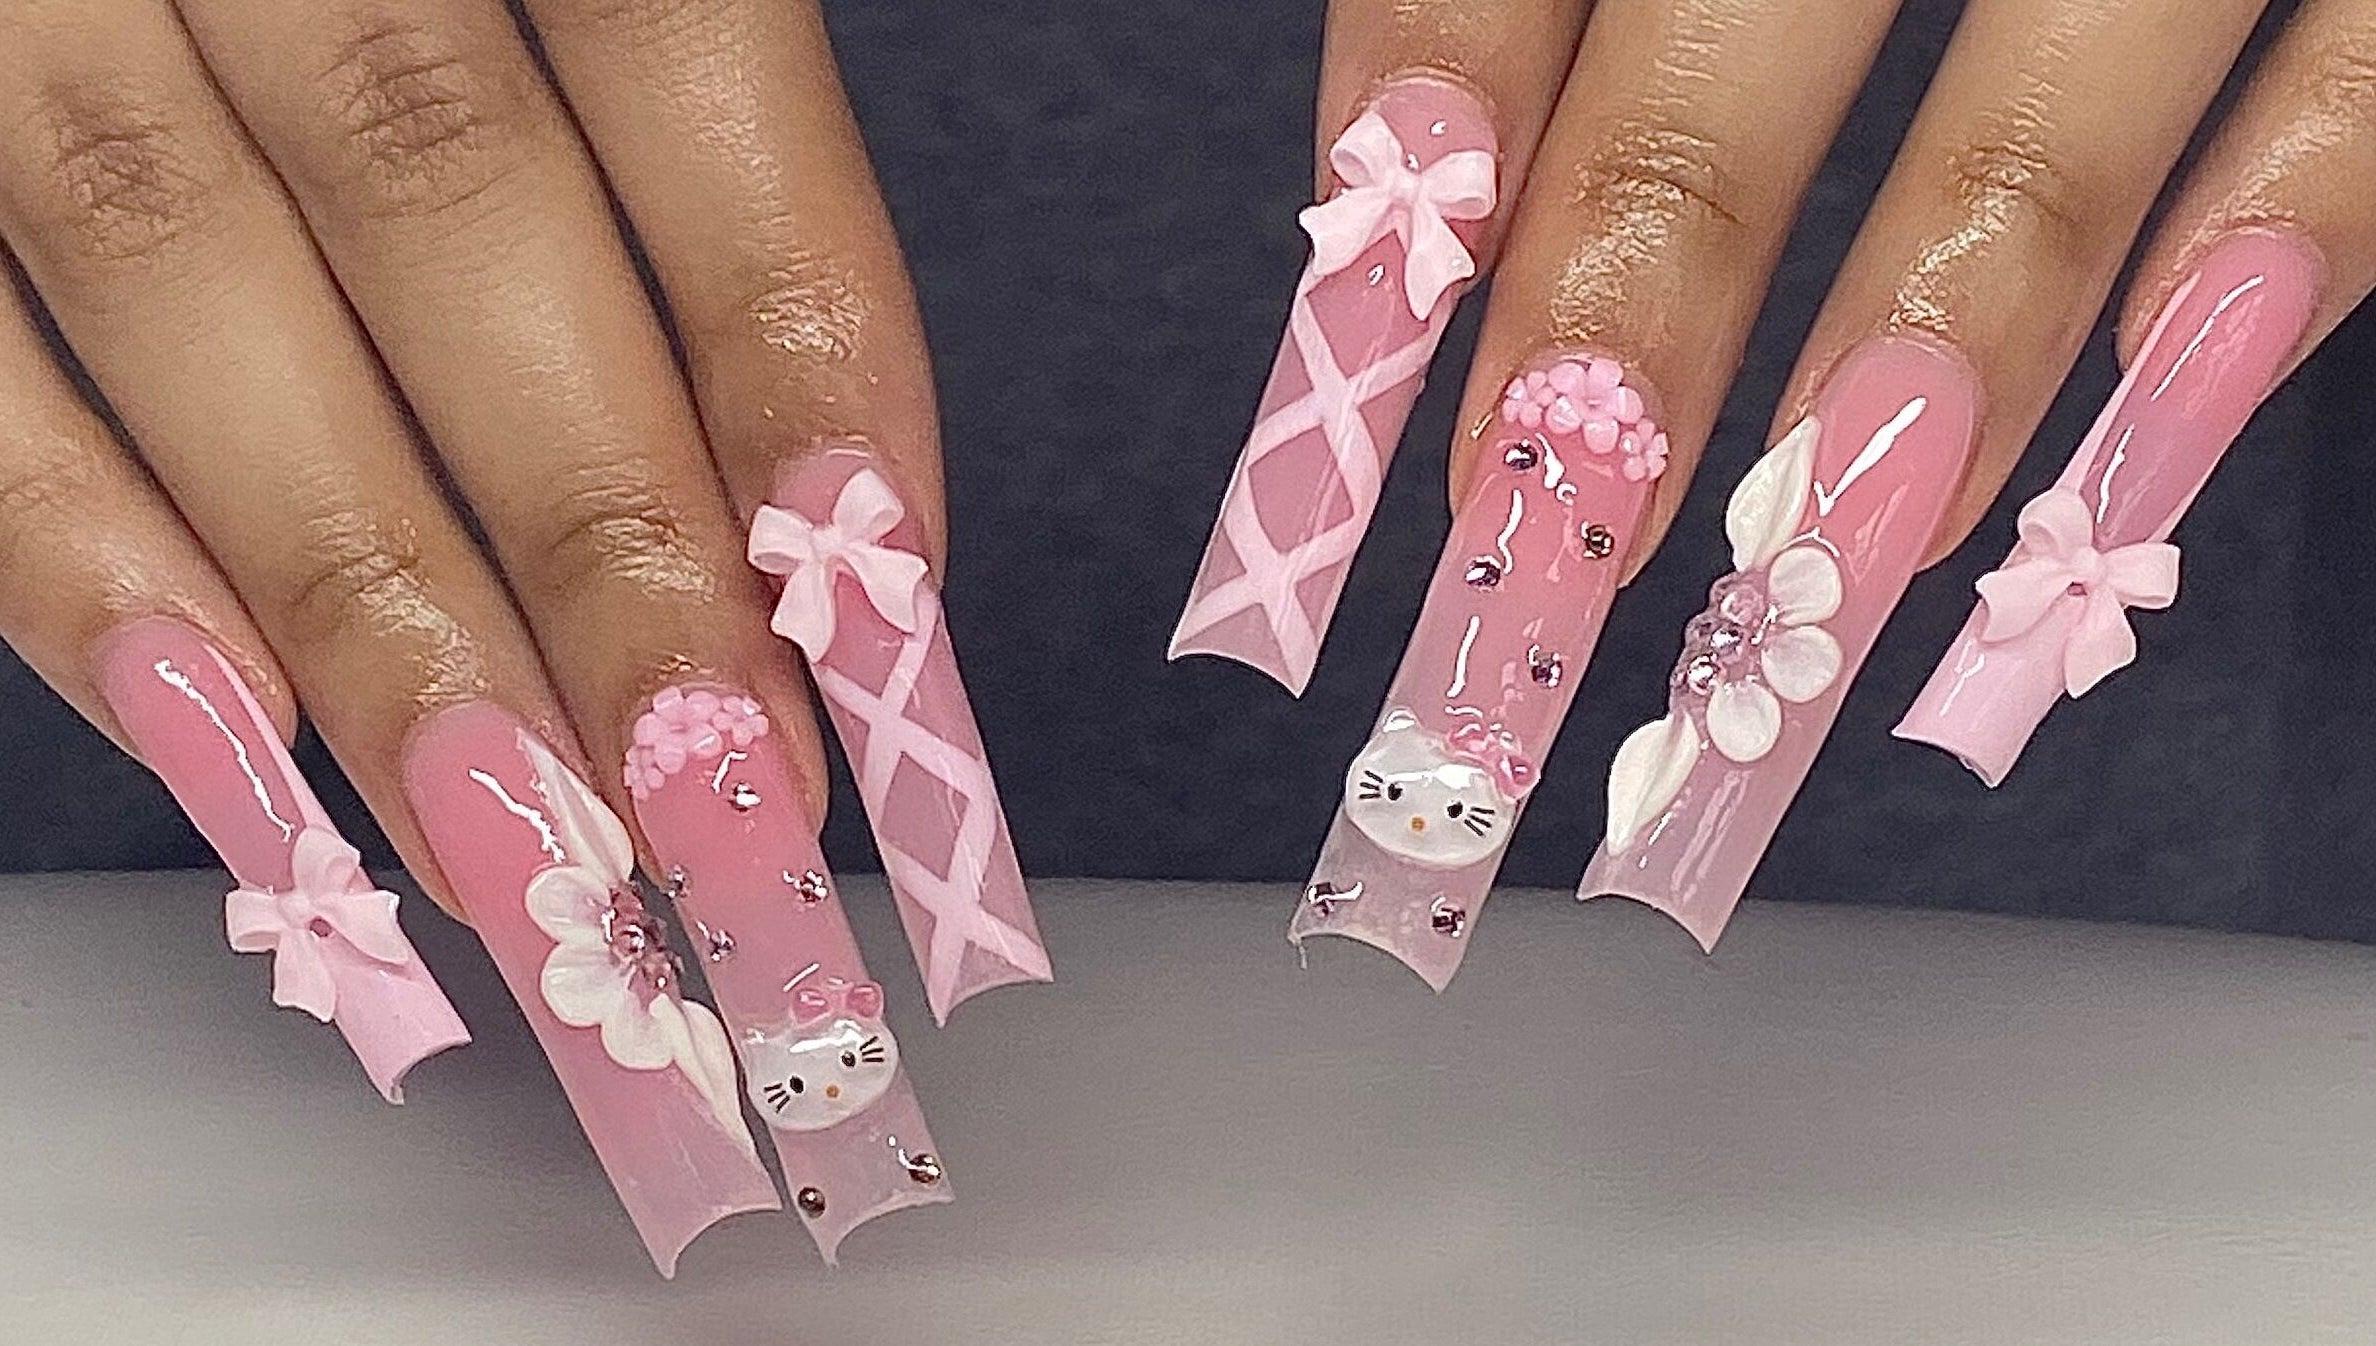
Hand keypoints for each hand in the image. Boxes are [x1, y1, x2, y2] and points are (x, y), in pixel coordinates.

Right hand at [0, 0, 1042, 1270]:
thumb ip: (656, 145)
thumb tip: (803, 499)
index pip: (677, 47)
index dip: (792, 332)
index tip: (883, 602)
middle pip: (446, 194)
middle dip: (603, 535)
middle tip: (725, 804)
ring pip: (186, 265)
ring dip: (369, 595)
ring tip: (522, 848)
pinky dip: (67, 543)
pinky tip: (229, 733)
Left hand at [1174, 0, 2372, 979]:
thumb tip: (1416, 208)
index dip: (1435, 120)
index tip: (1357, 368)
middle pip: (1755, 4)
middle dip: (1645, 275)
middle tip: (1561, 524)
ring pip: (2074, 38)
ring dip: (1952, 305)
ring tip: (1836, 538)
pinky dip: (2297, 212)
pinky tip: (2175, 383)